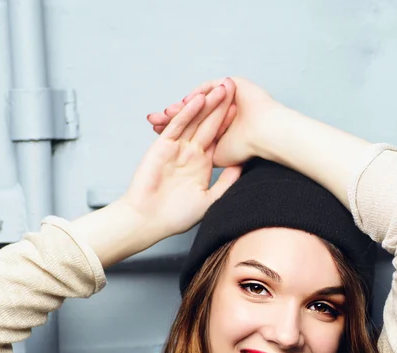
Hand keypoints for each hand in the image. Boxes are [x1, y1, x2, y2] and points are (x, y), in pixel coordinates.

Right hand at [122, 79, 241, 239]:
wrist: (150, 220)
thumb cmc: (177, 216)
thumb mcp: (210, 199)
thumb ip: (226, 181)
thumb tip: (244, 166)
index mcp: (202, 163)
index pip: (219, 138)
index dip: (231, 124)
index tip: (246, 111)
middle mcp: (190, 152)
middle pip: (208, 125)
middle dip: (221, 107)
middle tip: (234, 88)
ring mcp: (176, 147)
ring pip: (194, 121)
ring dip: (207, 104)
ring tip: (221, 88)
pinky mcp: (162, 146)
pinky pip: (177, 126)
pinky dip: (187, 113)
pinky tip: (198, 99)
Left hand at [146, 77, 279, 166]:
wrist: (268, 134)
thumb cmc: (246, 149)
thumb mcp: (217, 158)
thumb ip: (200, 156)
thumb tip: (185, 166)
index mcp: (216, 127)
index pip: (189, 127)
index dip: (172, 130)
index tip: (157, 135)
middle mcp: (219, 111)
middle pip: (189, 112)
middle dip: (171, 116)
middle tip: (153, 119)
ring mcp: (226, 96)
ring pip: (197, 100)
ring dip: (182, 106)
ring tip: (167, 112)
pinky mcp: (232, 84)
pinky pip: (209, 87)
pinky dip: (198, 94)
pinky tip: (186, 102)